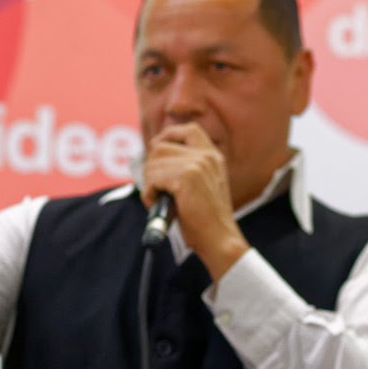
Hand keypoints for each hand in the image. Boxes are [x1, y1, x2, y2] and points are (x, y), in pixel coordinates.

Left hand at [140, 123, 247, 280]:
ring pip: (153, 162)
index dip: (168, 136)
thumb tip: (154, 155)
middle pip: (161, 146)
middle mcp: (207, 156)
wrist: (218, 239)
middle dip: (151, 168)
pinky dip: (149, 193)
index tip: (157, 153)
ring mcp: (198, 164)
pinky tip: (157, 204)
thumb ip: (186, 168)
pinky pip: (153, 178)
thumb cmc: (205, 220)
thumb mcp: (201, 186)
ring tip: (158, 200)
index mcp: (213, 156)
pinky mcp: (187, 177)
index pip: (188, 129)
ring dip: (149, 183)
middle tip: (156, 190)